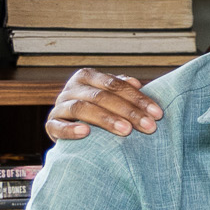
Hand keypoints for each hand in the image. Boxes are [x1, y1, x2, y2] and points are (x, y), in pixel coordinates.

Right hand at [45, 69, 163, 140]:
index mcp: (88, 77)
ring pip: (81, 108)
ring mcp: (60, 105)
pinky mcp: (51, 124)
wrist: (73, 129)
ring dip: (105, 119)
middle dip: (128, 111)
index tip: (157, 114)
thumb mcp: (114, 98)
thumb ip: (125, 90)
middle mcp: (72, 88)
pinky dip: (70, 129)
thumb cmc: (101, 110)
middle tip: (148, 126)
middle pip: (101, 96)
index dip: (138, 98)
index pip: (115, 85)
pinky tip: (86, 132)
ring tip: (126, 130)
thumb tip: (137, 83)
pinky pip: (57, 126)